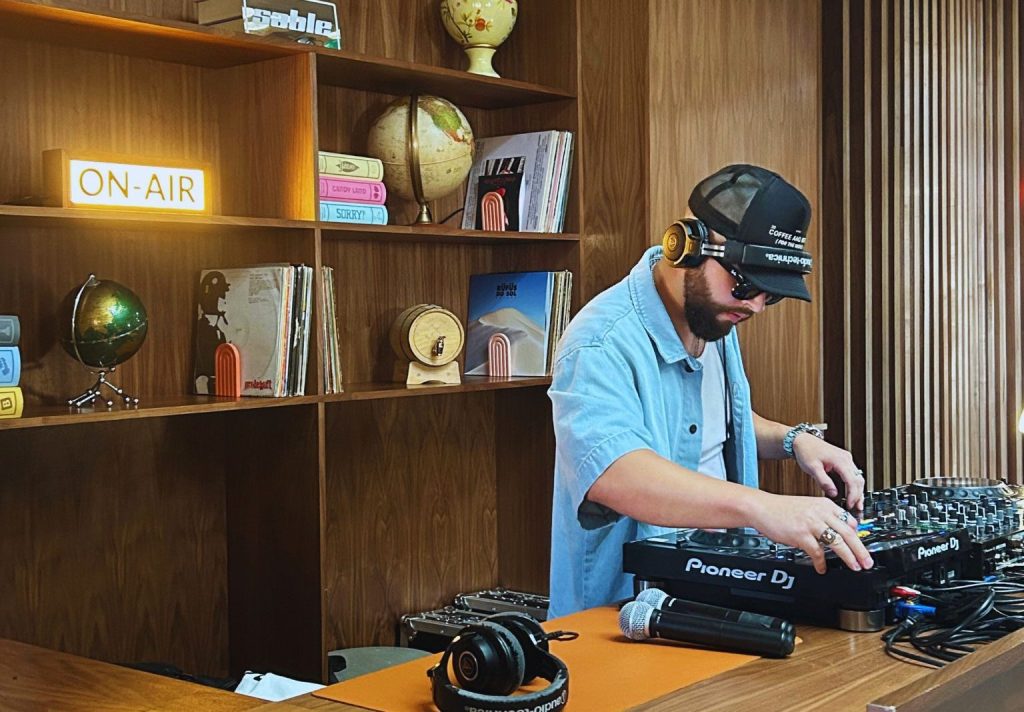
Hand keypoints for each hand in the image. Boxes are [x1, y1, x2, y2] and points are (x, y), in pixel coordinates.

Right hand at [751, 493, 874, 573]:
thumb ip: (825, 517)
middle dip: (861, 550)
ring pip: (837, 543)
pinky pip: (817, 552)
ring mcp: (811, 524)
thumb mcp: (809, 507)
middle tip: (867, 561)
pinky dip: (821, 563)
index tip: (862, 547)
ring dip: (849, 557)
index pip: (849, 521)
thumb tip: (841, 531)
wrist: (762, 508)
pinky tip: (822, 568)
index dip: (858, 537)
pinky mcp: (801, 535)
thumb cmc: (782, 509)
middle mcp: (821, 513)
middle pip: (848, 533)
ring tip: (855, 567)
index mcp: (825, 505)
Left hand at [792, 434, 864, 511]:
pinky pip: (853, 474)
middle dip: (858, 495)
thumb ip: (823, 481)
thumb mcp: (812, 468)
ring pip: (857, 477)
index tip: (850, 504)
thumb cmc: (806, 451)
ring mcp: (846, 459)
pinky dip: (854, 485)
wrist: (802, 441)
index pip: (852, 480)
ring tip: (856, 504)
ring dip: (858, 491)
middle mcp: (846, 458)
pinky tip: (852, 493)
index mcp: (840, 460)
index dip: (853, 494)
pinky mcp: (844, 460)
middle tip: (856, 508)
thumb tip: (834, 493)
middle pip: (858, 479)